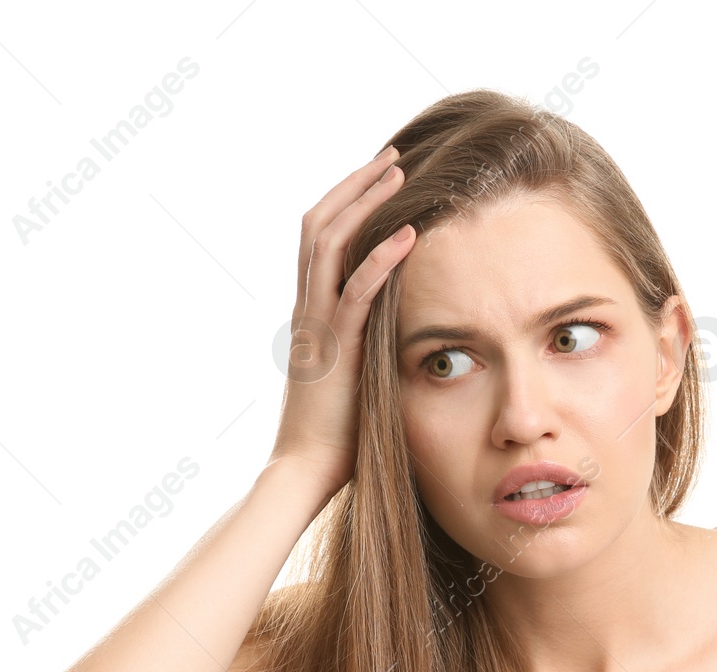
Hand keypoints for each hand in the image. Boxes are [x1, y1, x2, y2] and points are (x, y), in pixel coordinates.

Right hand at [269, 144, 417, 492]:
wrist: (305, 471)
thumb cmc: (337, 436)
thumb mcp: (357, 377)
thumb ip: (370, 347)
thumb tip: (405, 337)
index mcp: (313, 313)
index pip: (322, 240)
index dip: (347, 203)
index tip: (380, 178)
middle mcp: (309, 309)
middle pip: (320, 224)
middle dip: (356, 185)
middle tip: (392, 156)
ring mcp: (317, 325)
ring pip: (331, 242)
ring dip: (366, 203)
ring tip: (399, 172)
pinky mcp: (334, 347)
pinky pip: (357, 290)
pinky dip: (382, 257)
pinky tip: (410, 232)